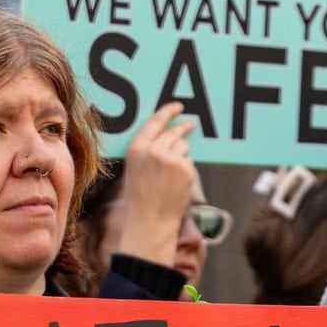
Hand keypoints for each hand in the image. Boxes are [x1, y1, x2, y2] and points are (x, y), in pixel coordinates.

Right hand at [116, 102, 197, 268]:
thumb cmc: (140, 197)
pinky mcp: (186, 168)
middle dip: (183, 127)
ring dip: (182, 155)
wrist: (150, 220)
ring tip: (171, 174)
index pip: (155, 121)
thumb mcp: (135, 167)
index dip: (168, 111)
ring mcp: (172, 158)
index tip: (178, 106)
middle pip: (174, 131)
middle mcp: (154, 149)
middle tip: (190, 124)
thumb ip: (147, 149)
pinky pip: (189, 162)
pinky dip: (186, 170)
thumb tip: (166, 135)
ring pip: (184, 147)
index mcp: (137, 147)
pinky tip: (177, 184)